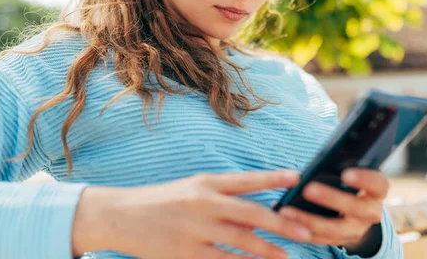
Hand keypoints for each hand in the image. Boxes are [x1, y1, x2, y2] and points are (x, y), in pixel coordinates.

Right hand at [72, 169, 317, 258]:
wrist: (122, 215)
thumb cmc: (160, 201)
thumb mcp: (190, 188)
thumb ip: (222, 197)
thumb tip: (257, 213)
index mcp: (205, 183)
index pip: (246, 179)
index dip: (273, 177)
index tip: (296, 176)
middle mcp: (203, 203)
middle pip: (251, 213)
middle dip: (281, 223)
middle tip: (305, 231)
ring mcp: (195, 229)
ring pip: (241, 241)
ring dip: (268, 250)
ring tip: (286, 255)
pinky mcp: (186, 253)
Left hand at [277, 168, 388, 249]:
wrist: (358, 214)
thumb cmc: (350, 183)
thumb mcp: (353, 173)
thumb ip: (343, 165)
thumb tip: (321, 157)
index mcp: (377, 191)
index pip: (378, 184)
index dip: (364, 179)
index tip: (345, 174)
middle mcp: (371, 212)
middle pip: (356, 208)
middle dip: (332, 198)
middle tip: (308, 189)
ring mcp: (357, 230)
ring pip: (335, 229)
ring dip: (309, 220)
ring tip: (286, 211)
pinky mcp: (340, 241)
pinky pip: (321, 239)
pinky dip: (302, 231)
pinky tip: (285, 221)